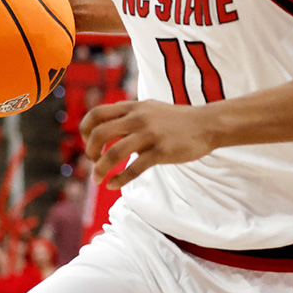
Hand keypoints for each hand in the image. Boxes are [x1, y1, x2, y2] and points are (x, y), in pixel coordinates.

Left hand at [80, 100, 212, 188]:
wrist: (207, 124)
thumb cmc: (176, 120)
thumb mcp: (150, 109)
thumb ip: (129, 116)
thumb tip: (106, 130)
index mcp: (133, 107)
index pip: (97, 114)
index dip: (85, 129)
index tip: (88, 142)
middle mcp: (138, 118)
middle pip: (100, 134)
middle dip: (90, 151)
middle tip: (93, 161)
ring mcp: (150, 134)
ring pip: (114, 153)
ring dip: (100, 169)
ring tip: (98, 179)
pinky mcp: (161, 151)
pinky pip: (133, 168)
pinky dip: (119, 180)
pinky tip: (113, 185)